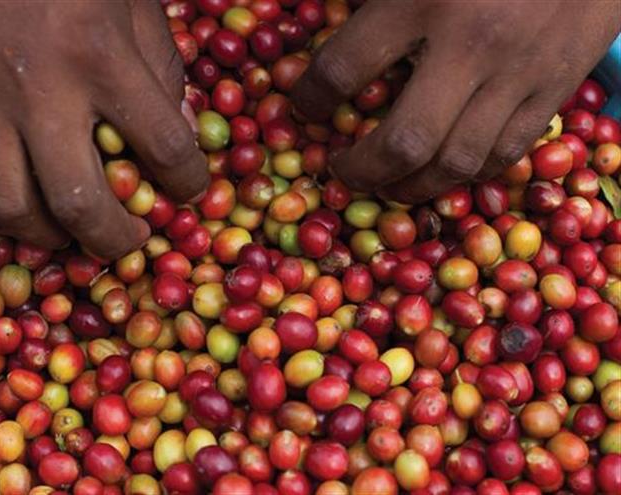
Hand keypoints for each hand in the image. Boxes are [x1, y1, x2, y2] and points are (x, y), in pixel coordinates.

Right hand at [0, 0, 207, 258]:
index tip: (190, 192)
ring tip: (70, 233)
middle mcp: (40, 90)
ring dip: (49, 238)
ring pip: (11, 208)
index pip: (164, 146)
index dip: (189, 183)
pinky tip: (7, 217)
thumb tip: (179, 137)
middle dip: (115, 240)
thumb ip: (160, 69)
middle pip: (81, 203)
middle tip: (131, 240)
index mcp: (101, 55)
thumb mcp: (129, 2)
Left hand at [292, 0, 620, 202]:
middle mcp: (471, 43)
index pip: (345, 66)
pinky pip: (505, 154)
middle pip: (405, 140)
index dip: (312, 98)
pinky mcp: (556, 87)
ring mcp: (519, 72)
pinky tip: (442, 170)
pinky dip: (466, 174)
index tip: (304, 108)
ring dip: (412, 186)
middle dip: (361, 169)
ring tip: (387, 184)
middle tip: (341, 170)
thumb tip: (317, 11)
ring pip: (456, 162)